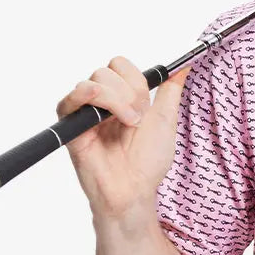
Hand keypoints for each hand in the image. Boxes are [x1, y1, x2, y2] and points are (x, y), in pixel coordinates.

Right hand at [54, 55, 191, 218]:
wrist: (133, 189)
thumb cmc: (147, 161)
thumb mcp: (166, 119)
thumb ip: (171, 90)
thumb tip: (185, 65)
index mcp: (121, 98)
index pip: (121, 66)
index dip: (137, 82)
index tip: (147, 107)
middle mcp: (101, 102)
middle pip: (108, 71)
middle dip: (130, 93)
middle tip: (137, 120)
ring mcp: (85, 112)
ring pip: (95, 81)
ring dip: (118, 101)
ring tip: (127, 125)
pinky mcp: (70, 126)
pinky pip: (70, 99)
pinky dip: (88, 96)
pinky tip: (103, 114)